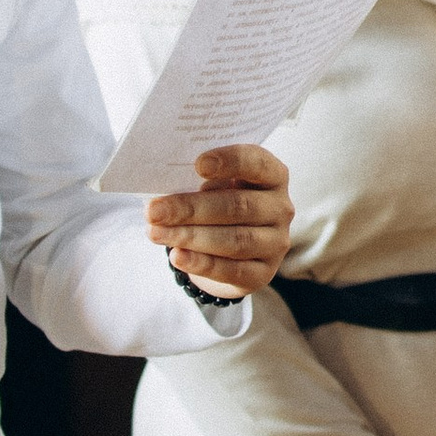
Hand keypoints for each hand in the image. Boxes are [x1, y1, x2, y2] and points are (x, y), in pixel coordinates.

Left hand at [147, 143, 292, 298]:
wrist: (232, 248)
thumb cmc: (219, 203)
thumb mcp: (216, 186)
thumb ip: (200, 180)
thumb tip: (166, 185)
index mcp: (273, 176)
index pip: (258, 163)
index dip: (231, 162)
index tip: (198, 165)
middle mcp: (281, 208)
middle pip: (238, 206)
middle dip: (191, 208)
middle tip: (154, 211)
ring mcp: (275, 243)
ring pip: (235, 240)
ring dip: (190, 237)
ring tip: (155, 233)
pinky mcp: (262, 274)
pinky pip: (231, 270)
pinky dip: (201, 263)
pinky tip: (177, 256)